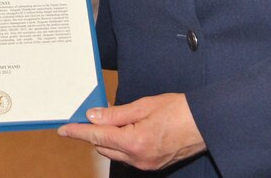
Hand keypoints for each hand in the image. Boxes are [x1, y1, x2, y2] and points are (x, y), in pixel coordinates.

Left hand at [57, 93, 205, 170]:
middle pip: (104, 147)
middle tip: (90, 117)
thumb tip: (94, 116)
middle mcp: (138, 158)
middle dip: (95, 133)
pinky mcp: (152, 165)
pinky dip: (122, 144)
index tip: (64, 129)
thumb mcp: (144, 106)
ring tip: (113, 120)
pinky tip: (127, 130)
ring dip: (109, 139)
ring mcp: (146, 164)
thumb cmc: (179, 110)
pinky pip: (128, 156)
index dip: (79, 132)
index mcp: (135, 141)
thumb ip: (116, 113)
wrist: (206, 123)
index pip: (98, 137)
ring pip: (115, 153)